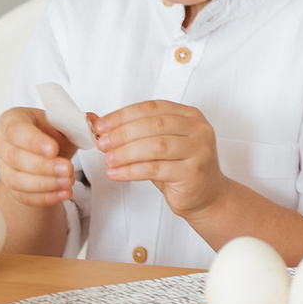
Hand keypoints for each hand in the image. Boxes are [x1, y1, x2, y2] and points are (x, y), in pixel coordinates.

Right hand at [0, 106, 75, 208]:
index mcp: (12, 120)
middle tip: (67, 169)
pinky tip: (64, 193)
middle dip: (43, 166)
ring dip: (45, 183)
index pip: (16, 131)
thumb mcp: (64, 123)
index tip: (54, 150)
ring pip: (16, 179)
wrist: (41, 154)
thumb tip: (97, 123)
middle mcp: (1, 143)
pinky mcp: (10, 188)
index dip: (34, 142)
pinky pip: (23, 196)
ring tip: (68, 182)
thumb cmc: (49, 134)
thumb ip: (81, 121)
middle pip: (15, 158)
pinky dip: (45, 197)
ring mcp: (2, 167)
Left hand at [94, 100, 226, 218]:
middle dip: (123, 134)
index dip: (123, 115)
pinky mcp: (193, 172)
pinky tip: (117, 174)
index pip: (152, 108)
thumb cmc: (180, 168)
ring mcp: (199, 150)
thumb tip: (96, 121)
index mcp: (189, 115)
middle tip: (102, 143)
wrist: (206, 195)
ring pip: (155, 146)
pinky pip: (156, 169)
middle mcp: (198, 129)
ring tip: (108, 160)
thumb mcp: (157, 145)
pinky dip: (131, 171)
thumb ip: (132, 131)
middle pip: (154, 125)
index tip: (101, 125)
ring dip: (126, 153)